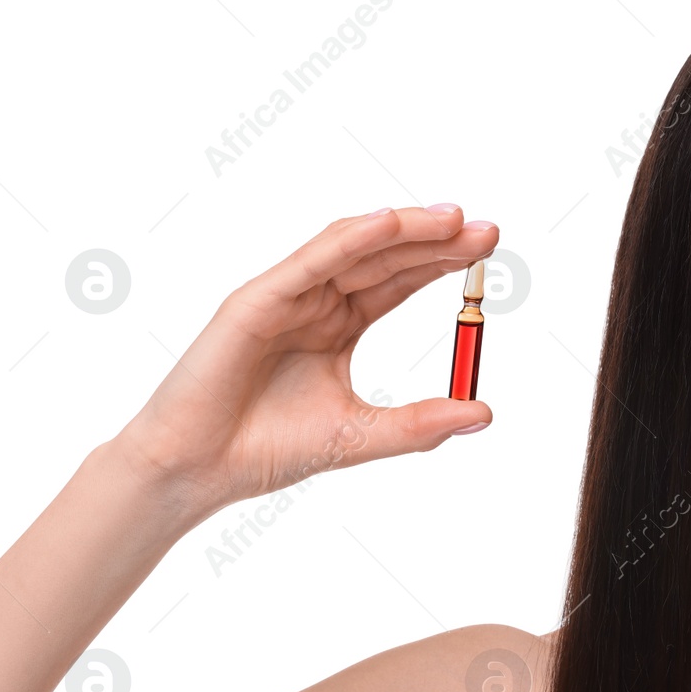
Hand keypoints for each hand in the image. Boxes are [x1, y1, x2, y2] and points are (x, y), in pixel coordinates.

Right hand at [110, 205, 496, 518]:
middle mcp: (315, 302)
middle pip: (384, 257)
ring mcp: (285, 297)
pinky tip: (388, 223)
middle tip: (489, 232)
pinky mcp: (255, 301)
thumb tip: (482, 413)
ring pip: (353, 249)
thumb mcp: (362, 435)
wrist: (201, 470)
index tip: (489, 253)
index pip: (399, 281)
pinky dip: (349, 240)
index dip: (442, 264)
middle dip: (437, 241)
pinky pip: (308, 262)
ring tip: (454, 220)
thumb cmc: (268, 449)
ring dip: (404, 230)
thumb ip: (421, 424)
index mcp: (339, 326)